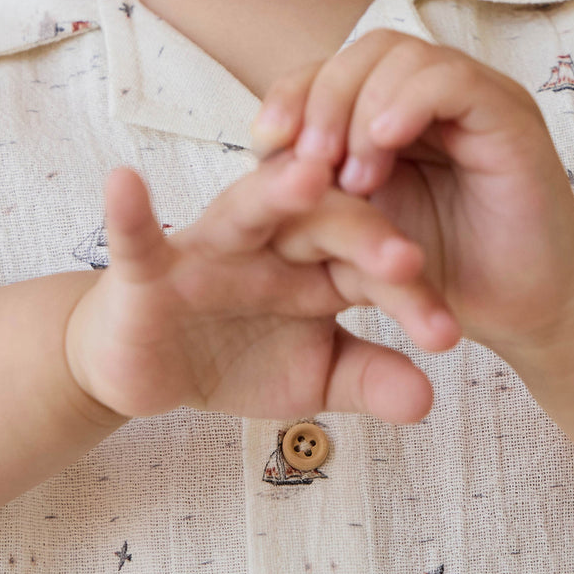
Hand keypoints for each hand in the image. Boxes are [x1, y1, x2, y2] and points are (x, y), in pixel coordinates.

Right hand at [64, 154, 459, 424]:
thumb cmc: (239, 356)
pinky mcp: (149, 268)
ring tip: (308, 173)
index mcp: (321, 261)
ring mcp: (212, 248)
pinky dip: (130, 212)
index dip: (412, 297)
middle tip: (408, 257)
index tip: (449, 334)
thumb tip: (428, 399)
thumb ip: (370, 380)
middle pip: (328, 222)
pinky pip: (138, 237)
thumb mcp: (314, 376)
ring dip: (276, 192)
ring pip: (249, 209)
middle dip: (367, 236)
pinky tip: (124, 181)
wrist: (149, 368)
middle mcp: (274, 241)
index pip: (376, 267)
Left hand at [250, 31, 573, 358]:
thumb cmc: (444, 273)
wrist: (524, 314)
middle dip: (321, 97)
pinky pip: (450, 79)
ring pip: (402, 54)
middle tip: (307, 160)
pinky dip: (406, 102)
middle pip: (364, 49)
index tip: (265, 143)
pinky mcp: (509, 115)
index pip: (334, 67)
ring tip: (353, 176)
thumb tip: (263, 151)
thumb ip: (319, 185)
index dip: (293, 94)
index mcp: (397, 112)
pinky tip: (381, 145)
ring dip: (359, 107)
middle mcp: (437, 94)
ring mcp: (475, 99)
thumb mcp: (359, 227)